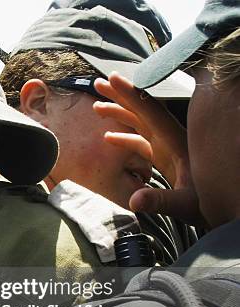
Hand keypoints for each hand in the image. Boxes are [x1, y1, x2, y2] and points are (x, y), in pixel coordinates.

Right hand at [93, 73, 204, 225]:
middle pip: (143, 111)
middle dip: (121, 96)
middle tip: (98, 83)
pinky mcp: (166, 159)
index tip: (114, 78)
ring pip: (141, 124)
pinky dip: (125, 137)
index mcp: (176, 143)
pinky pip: (142, 141)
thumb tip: (134, 201)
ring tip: (97, 106)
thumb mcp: (184, 204)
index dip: (132, 94)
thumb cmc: (208, 206)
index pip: (151, 112)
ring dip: (120, 114)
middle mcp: (172, 140)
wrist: (226, 209)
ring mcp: (168, 149)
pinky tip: (109, 137)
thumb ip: (160, 200)